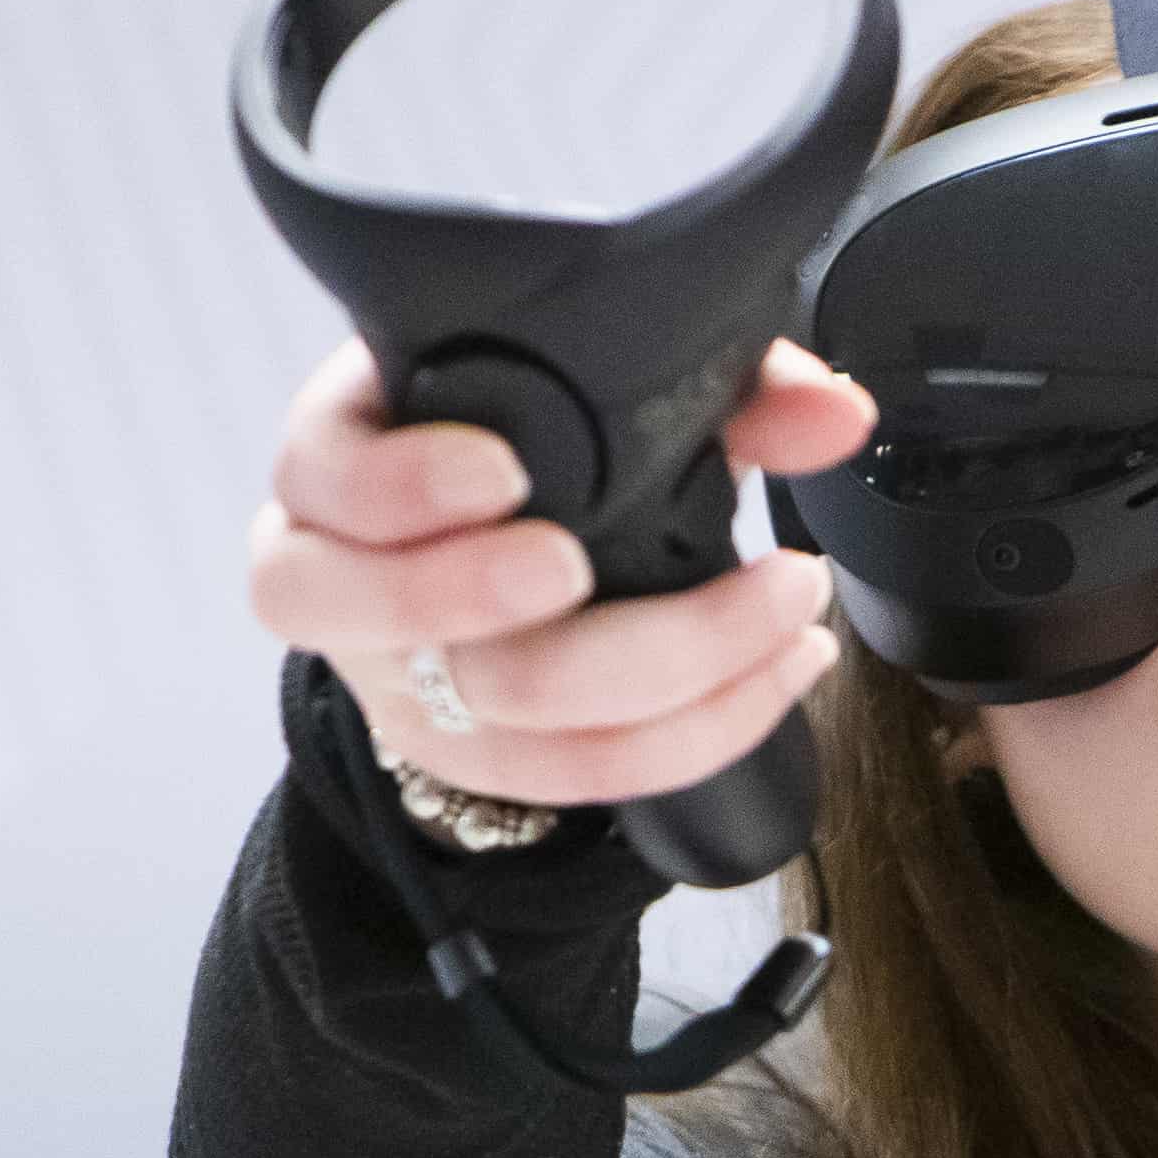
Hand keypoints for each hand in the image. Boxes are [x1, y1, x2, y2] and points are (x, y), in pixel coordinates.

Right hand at [243, 337, 877, 802]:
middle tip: (578, 564)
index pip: (325, 476)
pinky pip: (566, 779)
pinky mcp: (469, 758)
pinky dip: (688, 735)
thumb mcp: (596, 382)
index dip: (400, 484)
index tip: (502, 468)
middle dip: (480, 596)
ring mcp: (400, 684)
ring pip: (486, 719)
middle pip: (386, 618)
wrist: (500, 535)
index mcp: (346, 456)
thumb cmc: (531, 440)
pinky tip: (779, 674)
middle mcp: (345, 580)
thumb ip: (719, 379)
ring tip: (772, 615)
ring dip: (649, 677)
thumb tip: (832, 413)